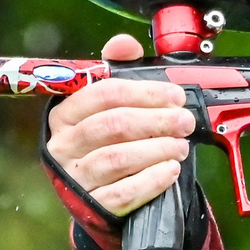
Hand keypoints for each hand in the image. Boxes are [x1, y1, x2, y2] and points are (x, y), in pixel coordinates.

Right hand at [43, 34, 193, 217]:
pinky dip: (151, 180)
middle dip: (156, 120)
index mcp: (65, 114)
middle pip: (112, 125)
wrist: (98, 197)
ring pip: (117, 158)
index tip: (175, 96)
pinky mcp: (93, 205)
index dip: (144, 92)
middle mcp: (64, 145)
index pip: (103, 94)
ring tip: (181, 146)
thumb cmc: (106, 143)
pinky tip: (170, 170)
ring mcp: (75, 178)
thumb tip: (124, 44)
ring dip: (157, 148)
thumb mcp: (108, 107)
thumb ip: (116, 72)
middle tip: (184, 121)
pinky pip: (123, 192)